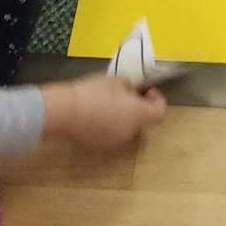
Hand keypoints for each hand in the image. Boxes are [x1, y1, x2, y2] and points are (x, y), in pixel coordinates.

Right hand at [41, 75, 166, 151]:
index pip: (160, 113)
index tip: (147, 91)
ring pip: (126, 129)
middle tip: (125, 95)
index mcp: (138, 114)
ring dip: (123, 118)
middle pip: (142, 121)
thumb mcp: (115, 80)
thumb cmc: (93, 92)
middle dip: (137, 108)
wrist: (65, 112)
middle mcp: (130, 132)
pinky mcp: (99, 146)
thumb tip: (130, 91)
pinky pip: (111, 134)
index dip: (157, 100)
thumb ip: (128, 86)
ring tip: (108, 104)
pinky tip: (95, 114)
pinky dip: (109, 125)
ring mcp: (114, 142)